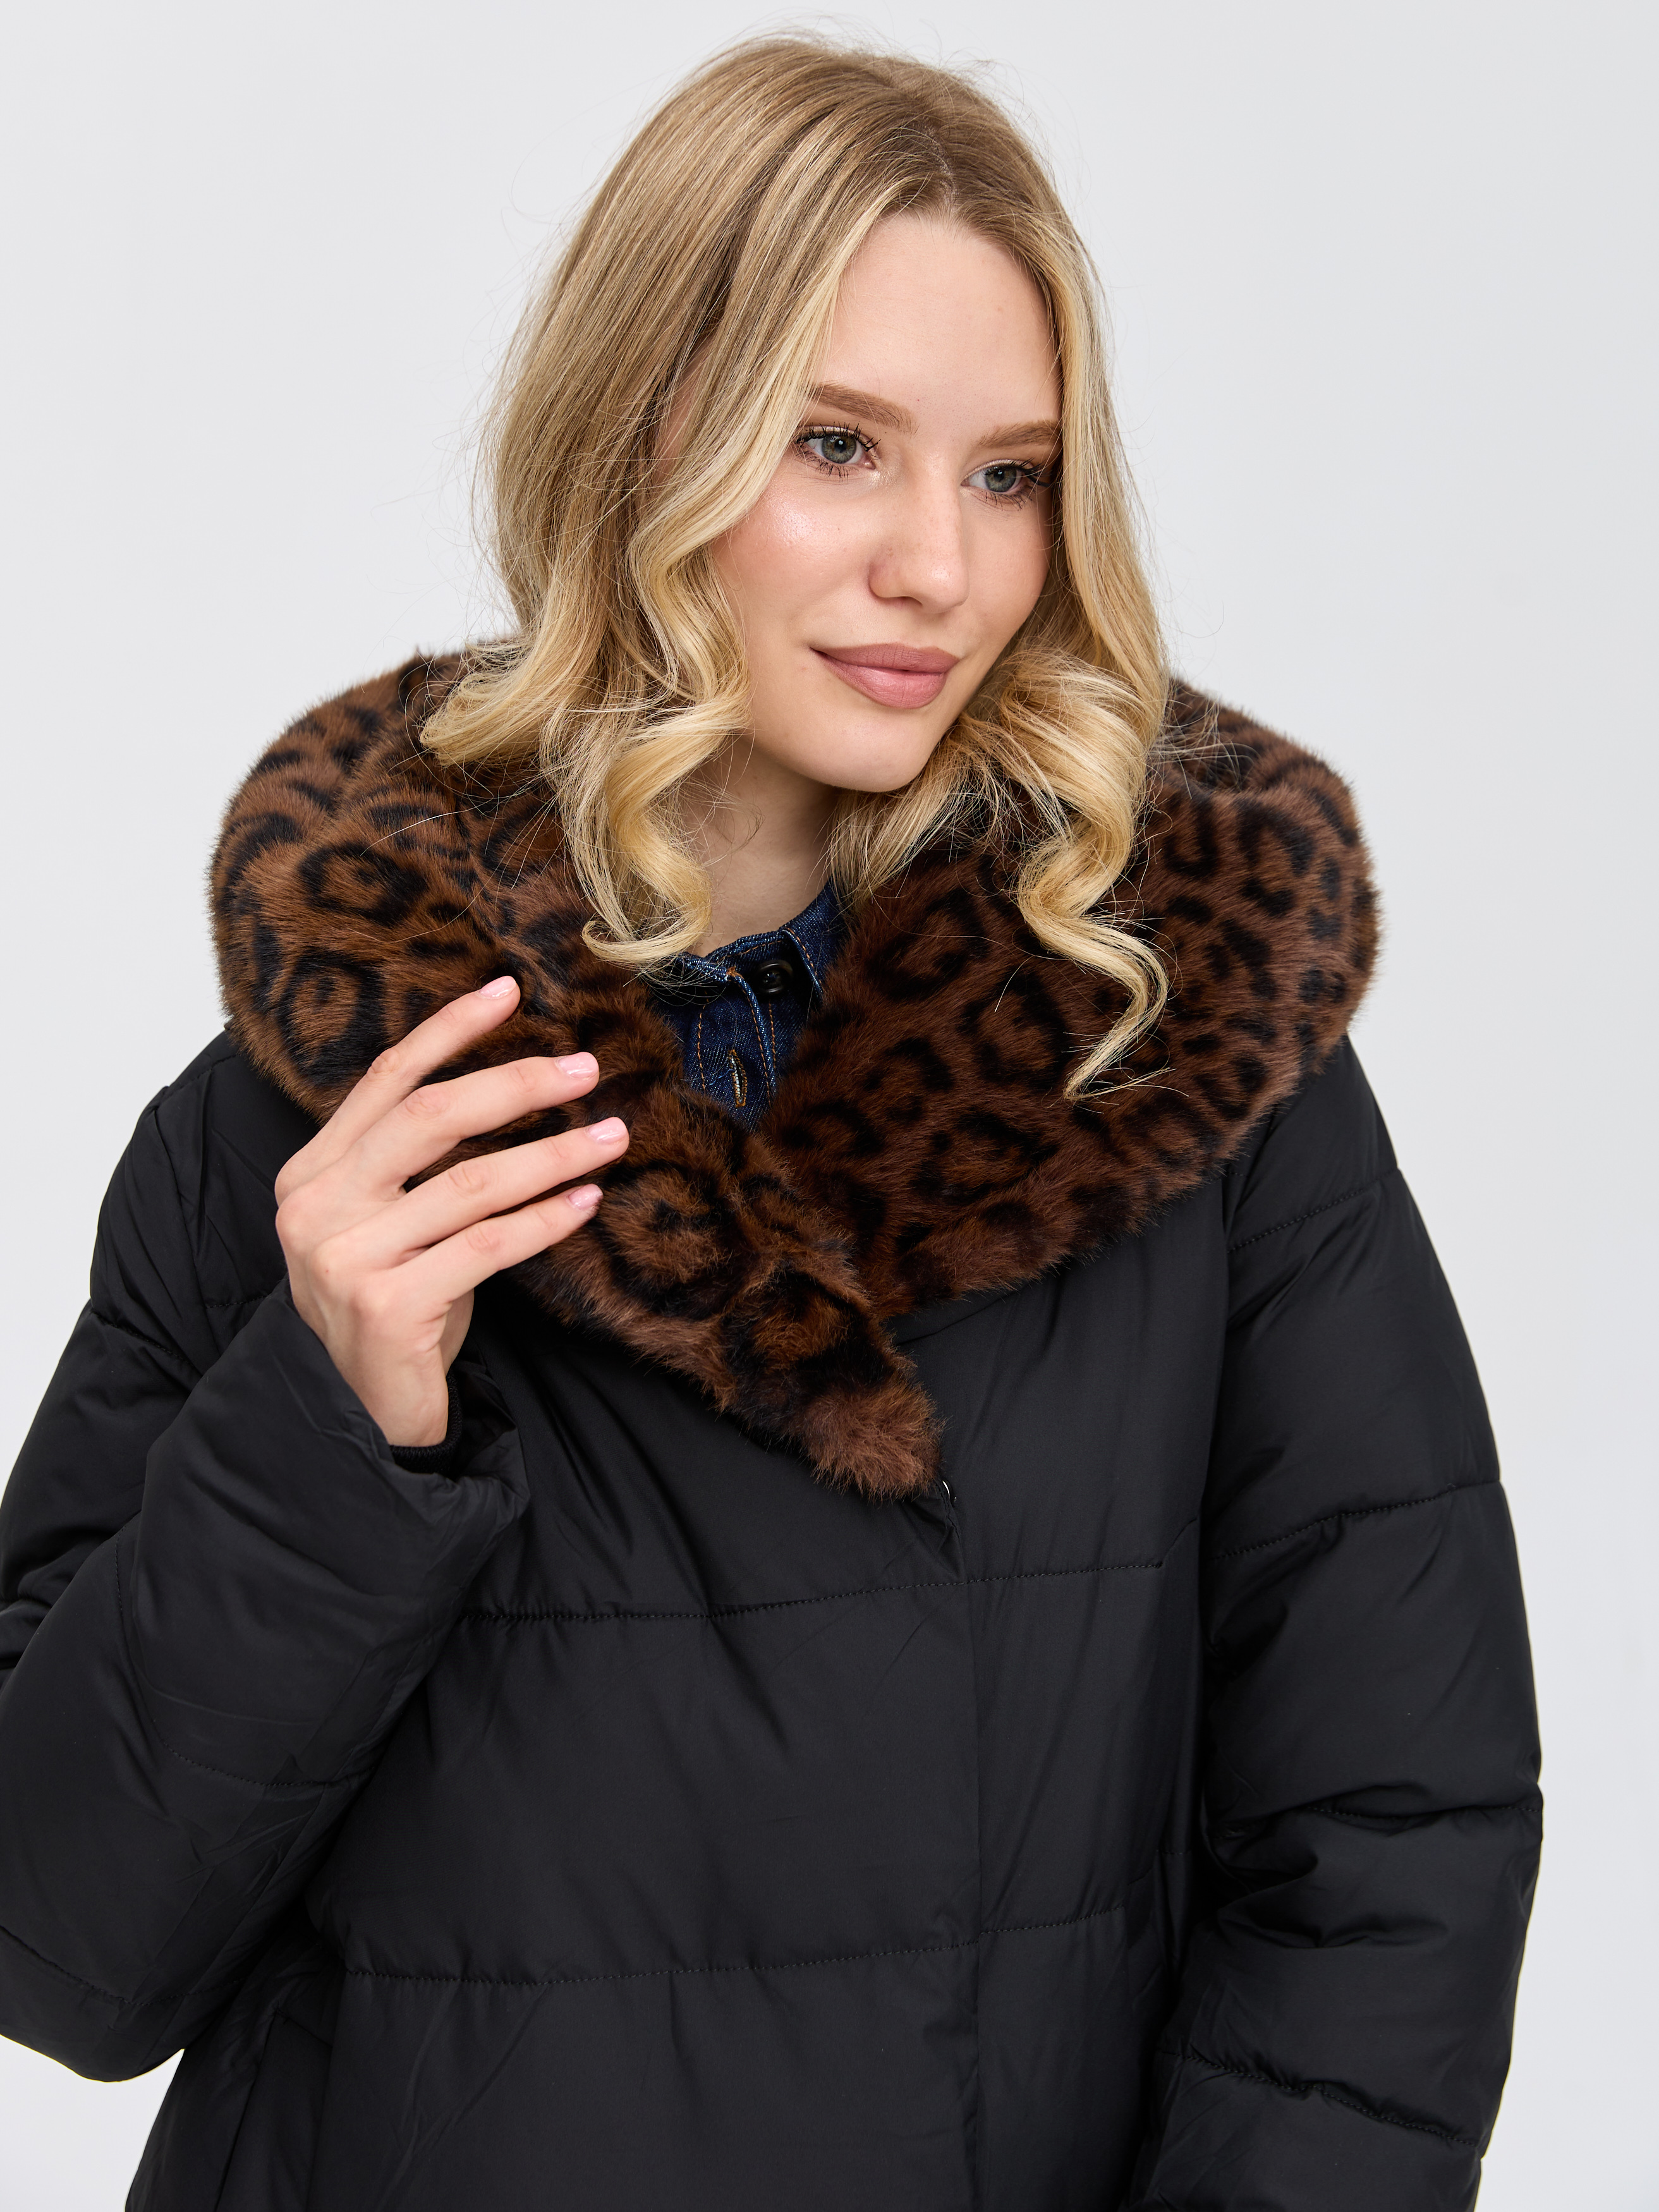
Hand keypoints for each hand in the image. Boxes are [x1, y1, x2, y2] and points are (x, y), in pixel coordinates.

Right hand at [273, 976, 626, 1446]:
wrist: (356, 1413)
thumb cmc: (389, 1305)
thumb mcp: (386, 1223)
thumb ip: (415, 1162)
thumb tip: (509, 1085)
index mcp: (311, 1172)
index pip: (386, 1079)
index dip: (449, 1031)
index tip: (509, 991)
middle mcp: (316, 1206)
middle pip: (431, 1117)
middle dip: (516, 1084)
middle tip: (585, 1069)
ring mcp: (346, 1257)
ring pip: (471, 1184)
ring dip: (552, 1156)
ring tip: (610, 1138)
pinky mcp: (386, 1305)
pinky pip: (485, 1247)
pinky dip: (543, 1221)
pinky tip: (586, 1203)